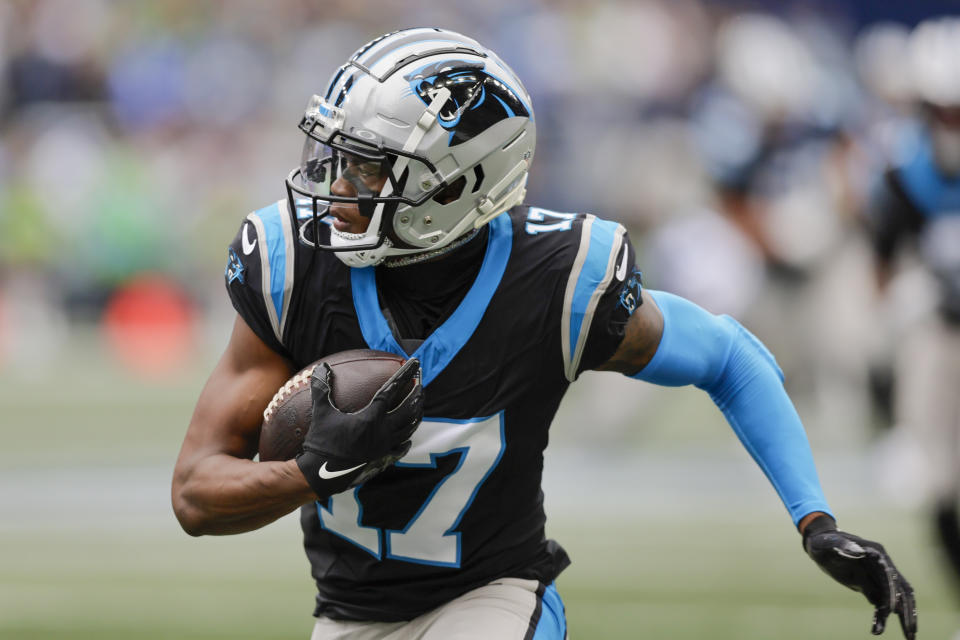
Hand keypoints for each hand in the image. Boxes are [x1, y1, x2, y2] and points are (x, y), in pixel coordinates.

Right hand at [296, 357, 422, 496]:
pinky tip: (408, 438)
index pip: (392, 391)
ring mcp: (384, 447)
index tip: (415, 364)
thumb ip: (322, 388)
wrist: (320, 476)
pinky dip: (406, 440)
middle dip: (417, 396)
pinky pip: (400, 448)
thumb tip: (321, 367)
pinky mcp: (382, 460)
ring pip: (408, 429)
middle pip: (408, 410)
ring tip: (419, 406)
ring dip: (415, 415)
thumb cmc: (320, 442)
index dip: (405, 375)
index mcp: (371, 418)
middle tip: (421, 386)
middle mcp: (382, 433)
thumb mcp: (321, 413)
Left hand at [803, 515, 916, 638]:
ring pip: (894, 599)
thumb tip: (859, 551)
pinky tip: (877, 630)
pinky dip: (882, 616)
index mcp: (876, 552)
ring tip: (908, 637)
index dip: (891, 590)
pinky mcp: (870, 586)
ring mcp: (877, 577)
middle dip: (906, 611)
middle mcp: (882, 565)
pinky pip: (880, 603)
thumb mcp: (828, 542)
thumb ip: (842, 545)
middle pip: (900, 589)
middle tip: (911, 632)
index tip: (892, 609)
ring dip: (901, 617)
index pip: (888, 573)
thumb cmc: (823, 541)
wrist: (820, 544)